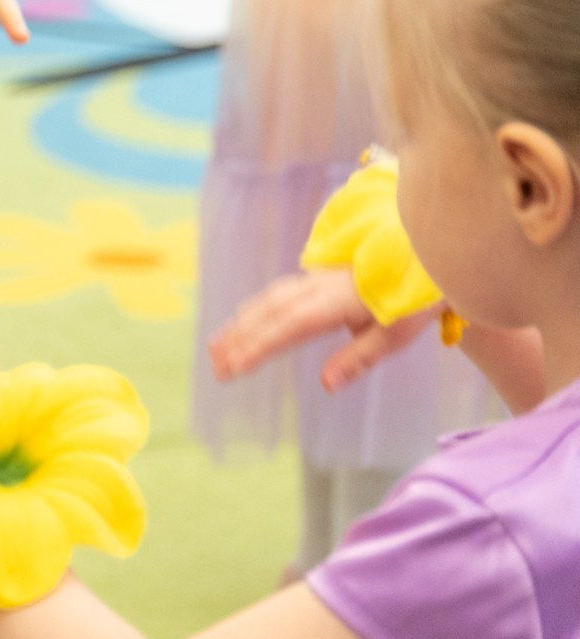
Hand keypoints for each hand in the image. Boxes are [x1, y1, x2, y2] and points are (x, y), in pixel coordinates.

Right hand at [209, 269, 437, 393]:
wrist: (422, 253)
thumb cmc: (413, 299)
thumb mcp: (395, 335)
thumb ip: (358, 358)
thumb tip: (326, 385)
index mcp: (336, 302)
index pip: (289, 326)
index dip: (259, 345)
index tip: (235, 367)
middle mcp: (316, 287)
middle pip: (269, 311)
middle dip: (239, 339)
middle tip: (215, 366)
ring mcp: (312, 280)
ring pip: (267, 300)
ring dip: (239, 324)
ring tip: (216, 348)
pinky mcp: (313, 278)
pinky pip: (274, 294)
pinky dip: (253, 310)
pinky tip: (242, 322)